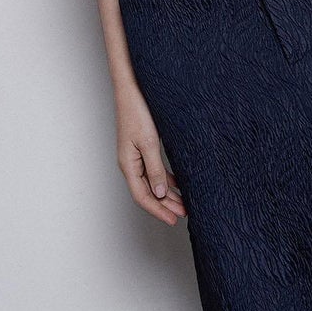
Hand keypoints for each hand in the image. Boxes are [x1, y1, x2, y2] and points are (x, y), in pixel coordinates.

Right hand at [115, 89, 185, 225]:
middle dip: (166, 206)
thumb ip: (155, 169)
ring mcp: (135, 157)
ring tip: (184, 203)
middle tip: (184, 215)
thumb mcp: (149, 143)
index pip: (142, 197)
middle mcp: (130, 164)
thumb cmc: (136, 112)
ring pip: (152, 183)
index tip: (173, 220)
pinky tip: (177, 184)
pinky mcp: (142, 148)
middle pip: (147, 192)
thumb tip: (161, 193)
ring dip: (167, 194)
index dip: (158, 211)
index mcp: (128, 165)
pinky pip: (154, 171)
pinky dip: (166, 180)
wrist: (131, 90)